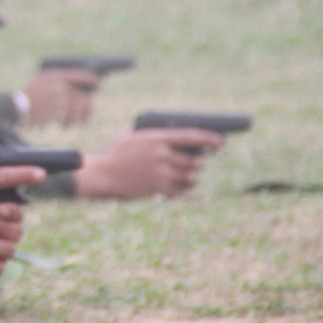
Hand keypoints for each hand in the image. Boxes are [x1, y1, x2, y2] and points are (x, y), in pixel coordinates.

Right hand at [21, 68, 99, 125]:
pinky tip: (68, 124)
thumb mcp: (41, 81)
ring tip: (80, 120)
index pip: (79, 75)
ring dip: (81, 115)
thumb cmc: (29, 94)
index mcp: (55, 76)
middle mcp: (59, 86)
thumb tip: (77, 88)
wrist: (17, 106)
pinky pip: (71, 116)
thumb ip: (57, 82)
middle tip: (89, 108)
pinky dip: (72, 121)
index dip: (90, 78)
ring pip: (78, 107)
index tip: (97, 82)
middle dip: (87, 103)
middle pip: (81, 94)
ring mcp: (58, 99)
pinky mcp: (56, 111)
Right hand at [76, 128, 221, 197]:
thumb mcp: (127, 135)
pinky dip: (183, 189)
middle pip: (193, 160)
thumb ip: (145, 133)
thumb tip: (159, 131)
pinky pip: (180, 190)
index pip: (190, 136)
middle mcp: (161, 155)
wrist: (102, 175)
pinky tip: (181, 187)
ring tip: (190, 176)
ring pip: (189, 177)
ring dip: (192, 177)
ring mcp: (160, 172)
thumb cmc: (113, 153)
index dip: (208, 139)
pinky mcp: (158, 188)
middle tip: (200, 161)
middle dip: (199, 162)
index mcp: (156, 138)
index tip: (220, 141)